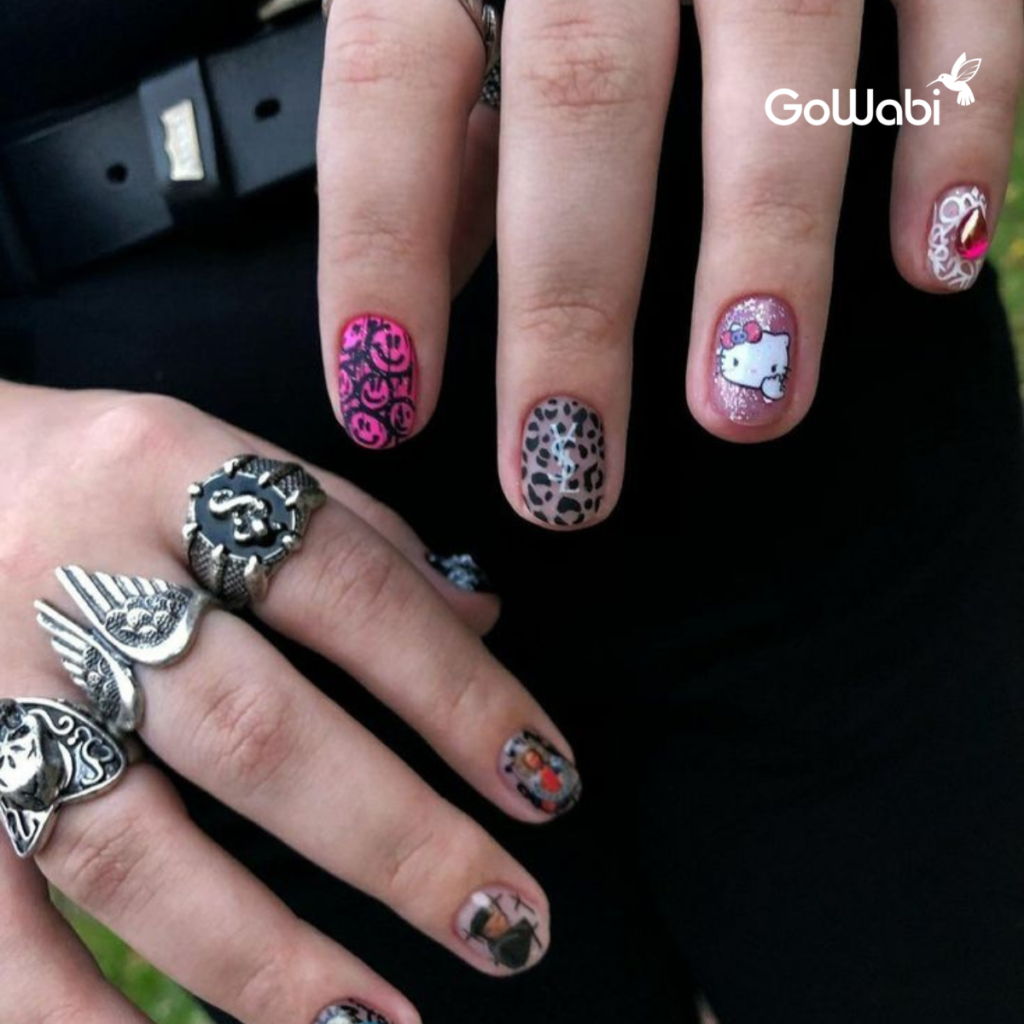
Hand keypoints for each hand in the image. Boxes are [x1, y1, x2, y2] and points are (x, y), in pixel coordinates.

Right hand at [0, 384, 580, 1023]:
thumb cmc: (94, 476)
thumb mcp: (216, 458)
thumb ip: (349, 532)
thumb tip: (483, 618)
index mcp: (171, 471)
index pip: (352, 586)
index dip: (460, 690)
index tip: (546, 783)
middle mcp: (75, 574)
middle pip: (256, 731)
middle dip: (397, 841)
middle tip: (508, 923)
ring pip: (128, 846)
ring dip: (262, 957)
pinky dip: (71, 1015)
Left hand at [314, 0, 1021, 522]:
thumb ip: (438, 126)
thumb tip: (418, 287)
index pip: (390, 86)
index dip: (380, 255)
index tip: (383, 407)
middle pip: (581, 100)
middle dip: (573, 310)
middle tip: (569, 476)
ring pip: (774, 58)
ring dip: (764, 253)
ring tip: (747, 410)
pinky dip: (950, 132)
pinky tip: (931, 270)